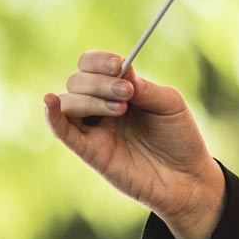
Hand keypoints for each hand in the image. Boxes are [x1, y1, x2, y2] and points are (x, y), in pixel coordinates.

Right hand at [43, 51, 224, 238]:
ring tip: (121, 109)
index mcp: (119, 89)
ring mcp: (93, 128)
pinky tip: (50, 101)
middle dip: (100, 82)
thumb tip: (122, 68)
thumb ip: (145, 87)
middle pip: (77, 81)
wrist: (187, 177)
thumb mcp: (170, 104)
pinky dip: (53, 115)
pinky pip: (61, 130)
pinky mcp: (89, 151)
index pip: (92, 65)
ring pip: (69, 102)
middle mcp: (101, 106)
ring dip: (90, 99)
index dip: (99, 61)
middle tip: (127, 93)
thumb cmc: (179, 137)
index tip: (118, 64)